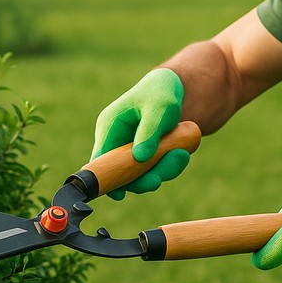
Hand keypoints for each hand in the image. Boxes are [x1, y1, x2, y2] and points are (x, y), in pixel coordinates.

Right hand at [91, 68, 188, 199]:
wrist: (175, 89)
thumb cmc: (161, 93)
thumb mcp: (158, 108)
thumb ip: (149, 132)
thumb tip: (139, 158)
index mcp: (110, 126)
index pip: (99, 159)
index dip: (105, 178)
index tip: (119, 193)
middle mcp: (117, 141)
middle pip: (121, 173)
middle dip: (142, 179)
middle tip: (158, 180)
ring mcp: (131, 150)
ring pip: (141, 174)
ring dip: (160, 170)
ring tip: (181, 154)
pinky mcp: (146, 155)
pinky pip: (155, 169)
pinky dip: (169, 165)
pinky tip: (182, 152)